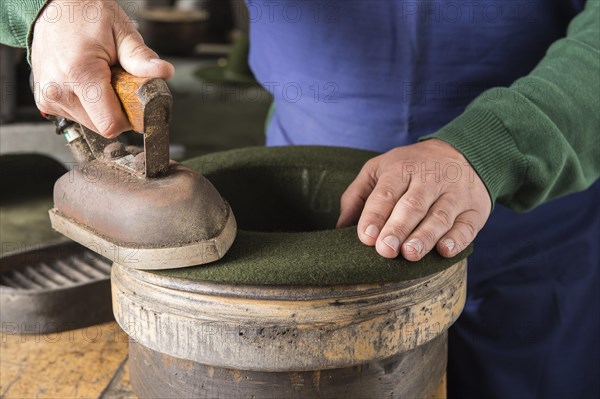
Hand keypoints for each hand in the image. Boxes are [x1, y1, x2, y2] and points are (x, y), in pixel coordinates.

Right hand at [31, 0, 173, 137]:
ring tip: (100, 78)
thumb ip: (141, 58)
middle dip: (118, 110)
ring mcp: (48, 97)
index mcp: (79, 74)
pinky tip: (87, 83)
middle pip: (103, 126)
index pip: (111, 123)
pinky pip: (77, 116)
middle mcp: (58, 90)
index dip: (130, 117)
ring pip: (91, 123)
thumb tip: (163, 72)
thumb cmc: (86, 15)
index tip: (135, 101)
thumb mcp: (122, 32)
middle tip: (117, 82)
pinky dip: (89, 105)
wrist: (54, 6)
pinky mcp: (45, 101)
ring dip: (103, 107)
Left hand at [337, 139, 491, 260]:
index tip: (366, 236)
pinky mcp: (475, 209)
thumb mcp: (379, 170)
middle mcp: (429, 179)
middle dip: (397, 228)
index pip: (386, 193)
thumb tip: (339, 229)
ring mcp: (454, 193)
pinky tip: (444, 250)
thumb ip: (357, 197)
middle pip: (412, 205)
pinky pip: (468, 225)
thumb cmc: (410, 169)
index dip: (375, 215)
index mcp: (400, 169)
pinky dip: (457, 239)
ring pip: (440, 216)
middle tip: (385, 250)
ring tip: (410, 253)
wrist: (463, 151)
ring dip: (425, 236)